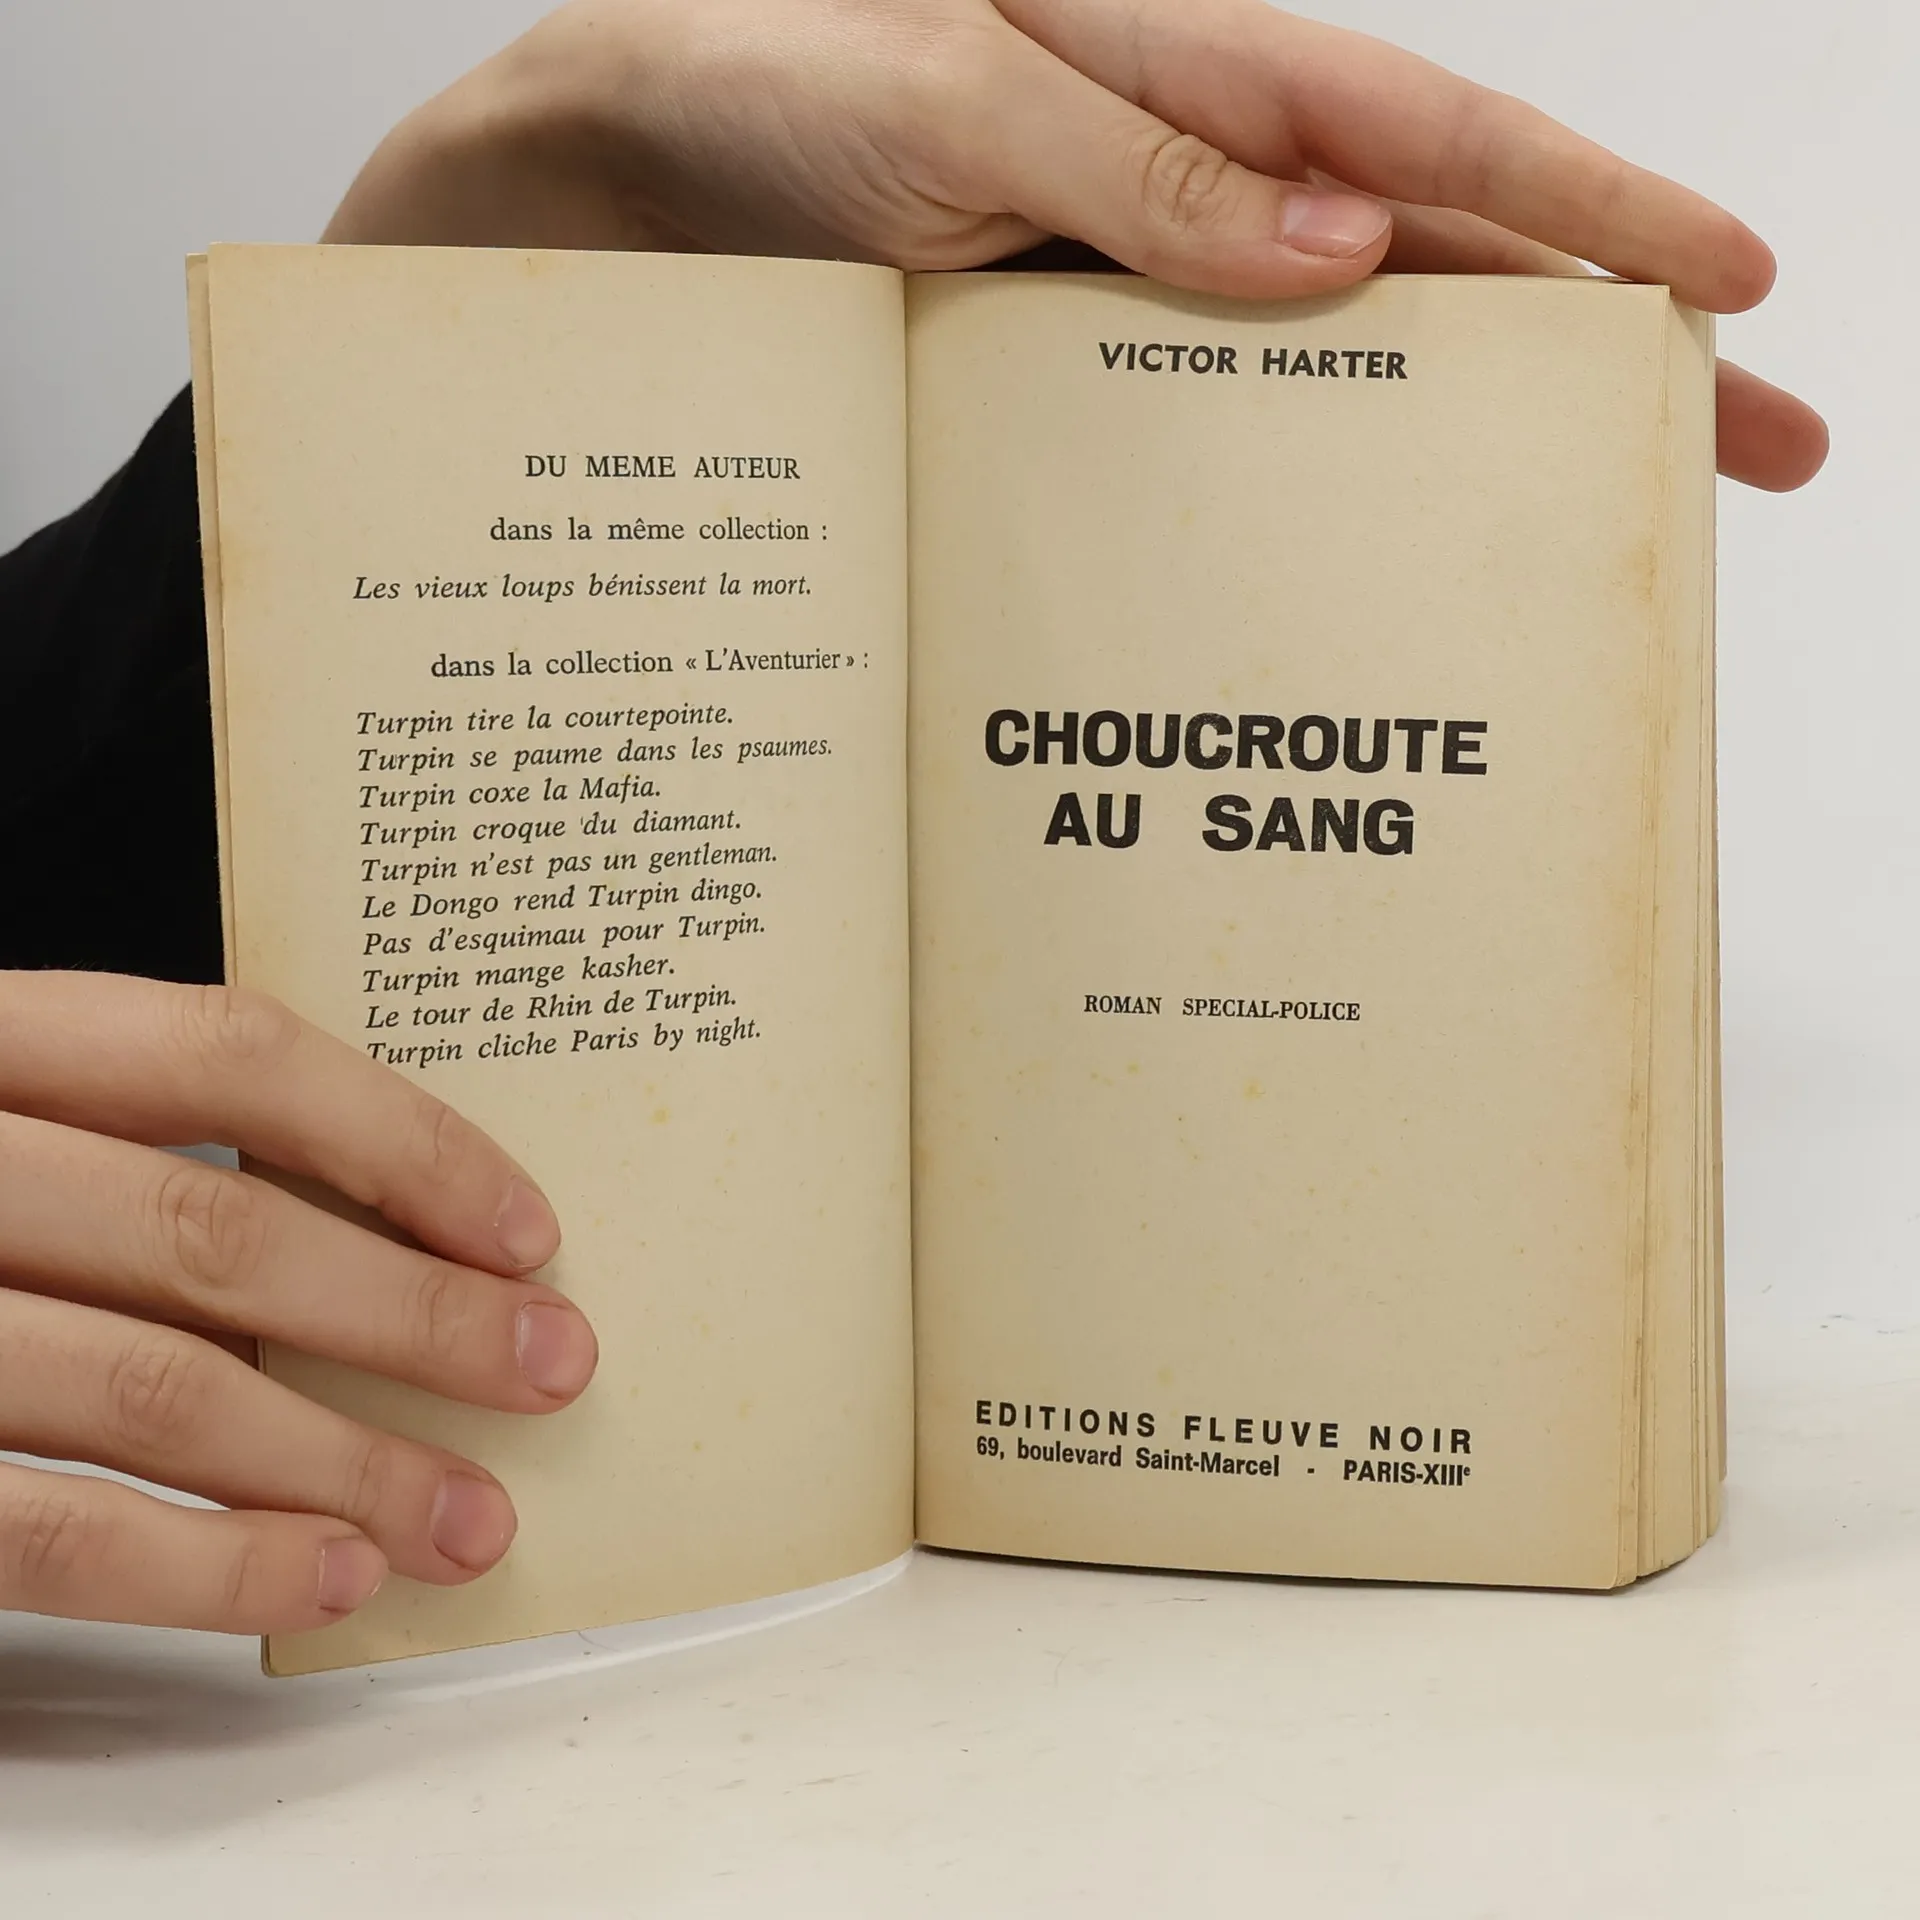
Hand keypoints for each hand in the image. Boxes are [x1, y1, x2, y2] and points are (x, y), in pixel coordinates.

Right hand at [0, 973, 595, 1634]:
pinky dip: (210, 1564)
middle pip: (215, 1232)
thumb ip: (148, 1158)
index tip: (525, 1228)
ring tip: (473, 1517)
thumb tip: (398, 1239)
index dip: (399, 1138)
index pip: (228, 1053)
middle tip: (553, 1369)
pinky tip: (328, 1577)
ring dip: (345, 1463)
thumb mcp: (16, 1124)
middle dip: (411, 1315)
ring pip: (155, 1389)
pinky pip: (54, 1528)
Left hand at [325, 0, 1827, 490]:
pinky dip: (1290, 486)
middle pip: (1444, 267)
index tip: (1731, 293)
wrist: (630, 172)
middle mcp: (1194, 180)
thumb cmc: (770, 80)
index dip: (1596, 213)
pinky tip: (1346, 555)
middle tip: (1737, 459)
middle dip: (1597, 358)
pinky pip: (1214, 426)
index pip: (1442, 141)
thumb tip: (1348, 251)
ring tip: (1570, 539)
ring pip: (1348, 363)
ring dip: (1462, 443)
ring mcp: (1141, 283)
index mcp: (1196, 71)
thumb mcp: (958, 102)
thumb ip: (1143, 171)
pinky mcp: (1073, 363)